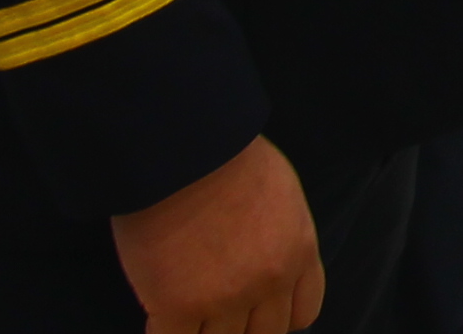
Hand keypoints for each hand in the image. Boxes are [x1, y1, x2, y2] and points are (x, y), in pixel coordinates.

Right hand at [112, 135, 322, 333]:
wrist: (183, 147)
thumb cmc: (226, 152)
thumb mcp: (279, 189)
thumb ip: (279, 232)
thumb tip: (262, 254)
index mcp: (299, 250)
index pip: (303, 313)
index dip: (276, 315)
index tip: (256, 309)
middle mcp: (270, 282)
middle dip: (241, 327)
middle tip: (216, 309)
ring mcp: (225, 298)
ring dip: (202, 329)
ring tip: (185, 310)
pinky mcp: (179, 307)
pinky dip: (166, 333)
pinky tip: (159, 315)